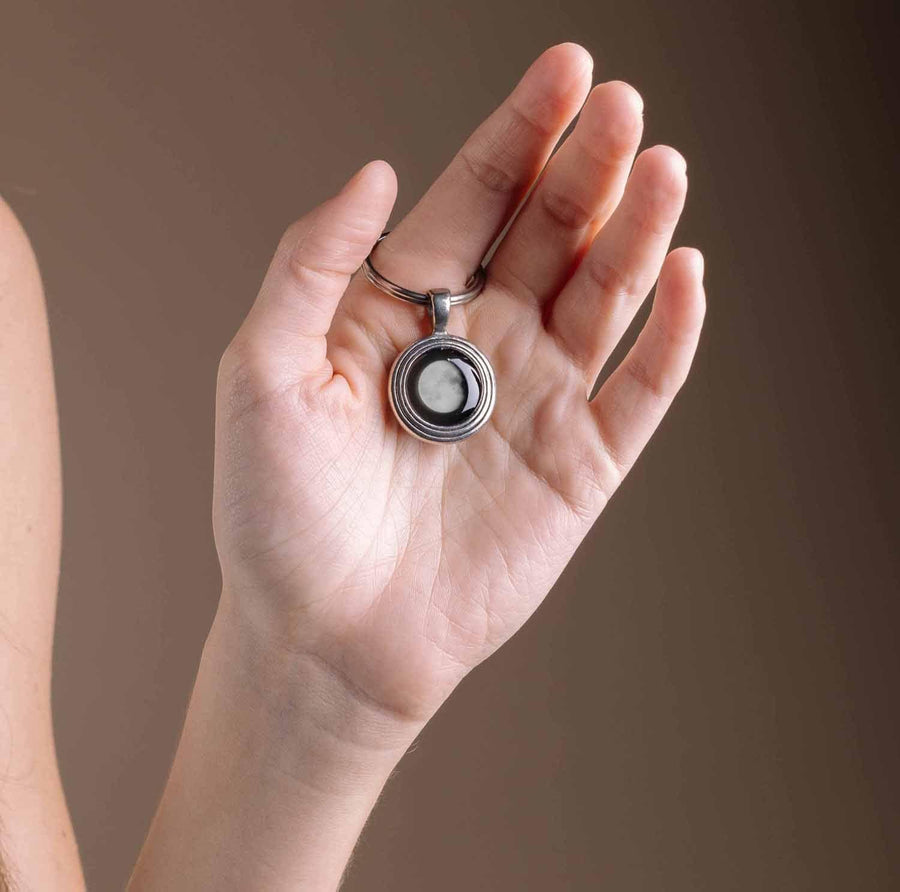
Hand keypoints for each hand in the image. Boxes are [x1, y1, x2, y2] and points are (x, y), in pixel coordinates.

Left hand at [213, 43, 704, 732]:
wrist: (325, 637)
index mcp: (406, 312)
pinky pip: (638, 390)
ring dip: (637, 232)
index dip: (518, 135)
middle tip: (620, 106)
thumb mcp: (263, 373)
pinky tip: (685, 274)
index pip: (474, 201)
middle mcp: (478, 344)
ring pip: (603, 299)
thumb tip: (377, 169)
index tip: (564, 70)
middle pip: (549, 236)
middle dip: (585, 167)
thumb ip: (311, 265)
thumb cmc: (279, 515)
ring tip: (661, 167)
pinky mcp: (578, 466)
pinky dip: (667, 334)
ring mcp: (535, 402)